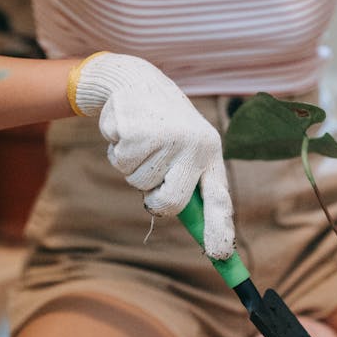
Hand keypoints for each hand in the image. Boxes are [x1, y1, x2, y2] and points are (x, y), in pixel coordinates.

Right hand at [71, 53, 234, 258]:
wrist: (138, 80)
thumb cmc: (165, 126)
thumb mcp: (185, 151)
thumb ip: (189, 186)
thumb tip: (205, 237)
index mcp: (210, 152)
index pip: (219, 197)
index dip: (219, 228)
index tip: (219, 255)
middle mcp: (193, 144)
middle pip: (169, 202)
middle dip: (155, 198)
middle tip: (153, 174)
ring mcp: (165, 136)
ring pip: (138, 181)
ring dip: (133, 166)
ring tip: (143, 140)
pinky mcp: (136, 128)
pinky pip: (120, 161)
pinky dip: (117, 150)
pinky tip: (128, 129)